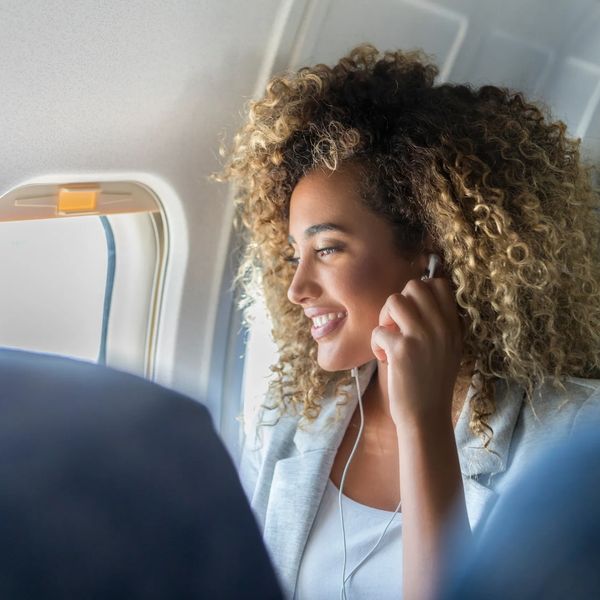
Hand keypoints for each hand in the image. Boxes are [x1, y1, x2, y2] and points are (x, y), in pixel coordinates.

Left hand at [370, 277, 462, 426]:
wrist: (426, 417)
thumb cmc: (431, 384)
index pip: (440, 285)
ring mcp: (421, 336)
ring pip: (394, 300)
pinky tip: (384, 358)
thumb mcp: (448, 349)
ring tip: (388, 338)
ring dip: (384, 317)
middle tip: (396, 325)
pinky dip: (375, 343)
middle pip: (414, 286)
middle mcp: (441, 327)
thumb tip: (414, 298)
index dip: (420, 292)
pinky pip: (378, 329)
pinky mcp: (401, 349)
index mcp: (453, 326)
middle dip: (399, 302)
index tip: (412, 312)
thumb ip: (437, 324)